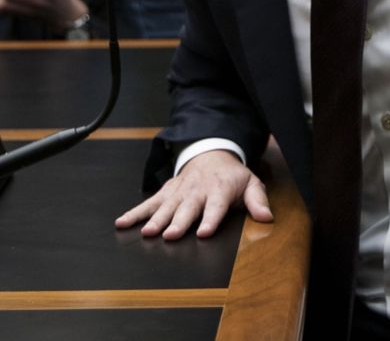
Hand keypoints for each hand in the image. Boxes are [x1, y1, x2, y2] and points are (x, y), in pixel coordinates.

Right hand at [115, 150, 272, 239]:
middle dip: (178, 222)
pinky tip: (122, 223)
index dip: (210, 219)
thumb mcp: (251, 184)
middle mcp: (196, 191)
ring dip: (155, 219)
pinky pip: (148, 203)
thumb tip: (267, 217)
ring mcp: (179, 191)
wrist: (211, 154)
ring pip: (165, 206)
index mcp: (219, 190)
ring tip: (147, 232)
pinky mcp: (166, 192)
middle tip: (170, 235)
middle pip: (187, 209)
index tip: (204, 232)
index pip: (215, 206)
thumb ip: (258, 201)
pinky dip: (135, 213)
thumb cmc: (232, 177)